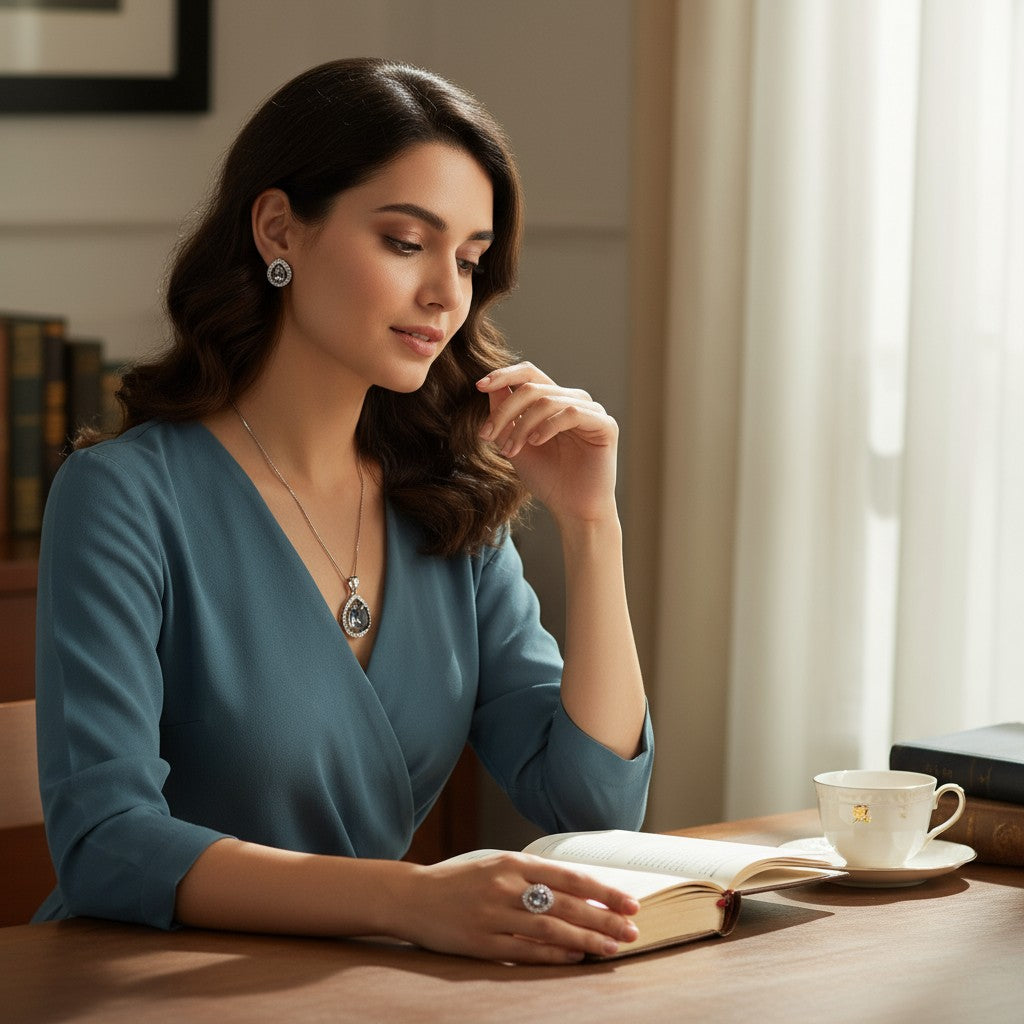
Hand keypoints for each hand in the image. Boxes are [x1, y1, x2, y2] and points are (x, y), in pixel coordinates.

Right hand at [395, 852, 639, 963]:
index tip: (630, 903)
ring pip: (551, 928)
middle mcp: (506, 886)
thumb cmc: (462, 880)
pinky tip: (576, 958)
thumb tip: (579, 889)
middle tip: (632, 930)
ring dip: (586, 939)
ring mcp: (494, 915)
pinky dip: (555, 955)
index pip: (569, 877)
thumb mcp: (497, 864)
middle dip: (604, 918)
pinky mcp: (482, 943)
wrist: (413, 896)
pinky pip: (527, 951)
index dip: (603, 891)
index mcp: (513, 862)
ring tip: (612, 947)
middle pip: (566, 904)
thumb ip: (532, 875)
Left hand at [476, 363, 618, 526]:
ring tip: (510, 450)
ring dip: (522, 425)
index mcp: (554, 402)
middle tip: (486, 435)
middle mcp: (574, 401)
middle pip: (532, 386)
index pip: (529, 374)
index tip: (479, 385)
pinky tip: (535, 443)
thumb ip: (503, 418)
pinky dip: (548, 426)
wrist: (572, 510)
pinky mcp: (605, 425)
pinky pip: (571, 413)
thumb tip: (489, 386)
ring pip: (547, 400)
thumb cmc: (547, 480)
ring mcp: (591, 411)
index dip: (504, 375)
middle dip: (504, 410)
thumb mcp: (514, 446)